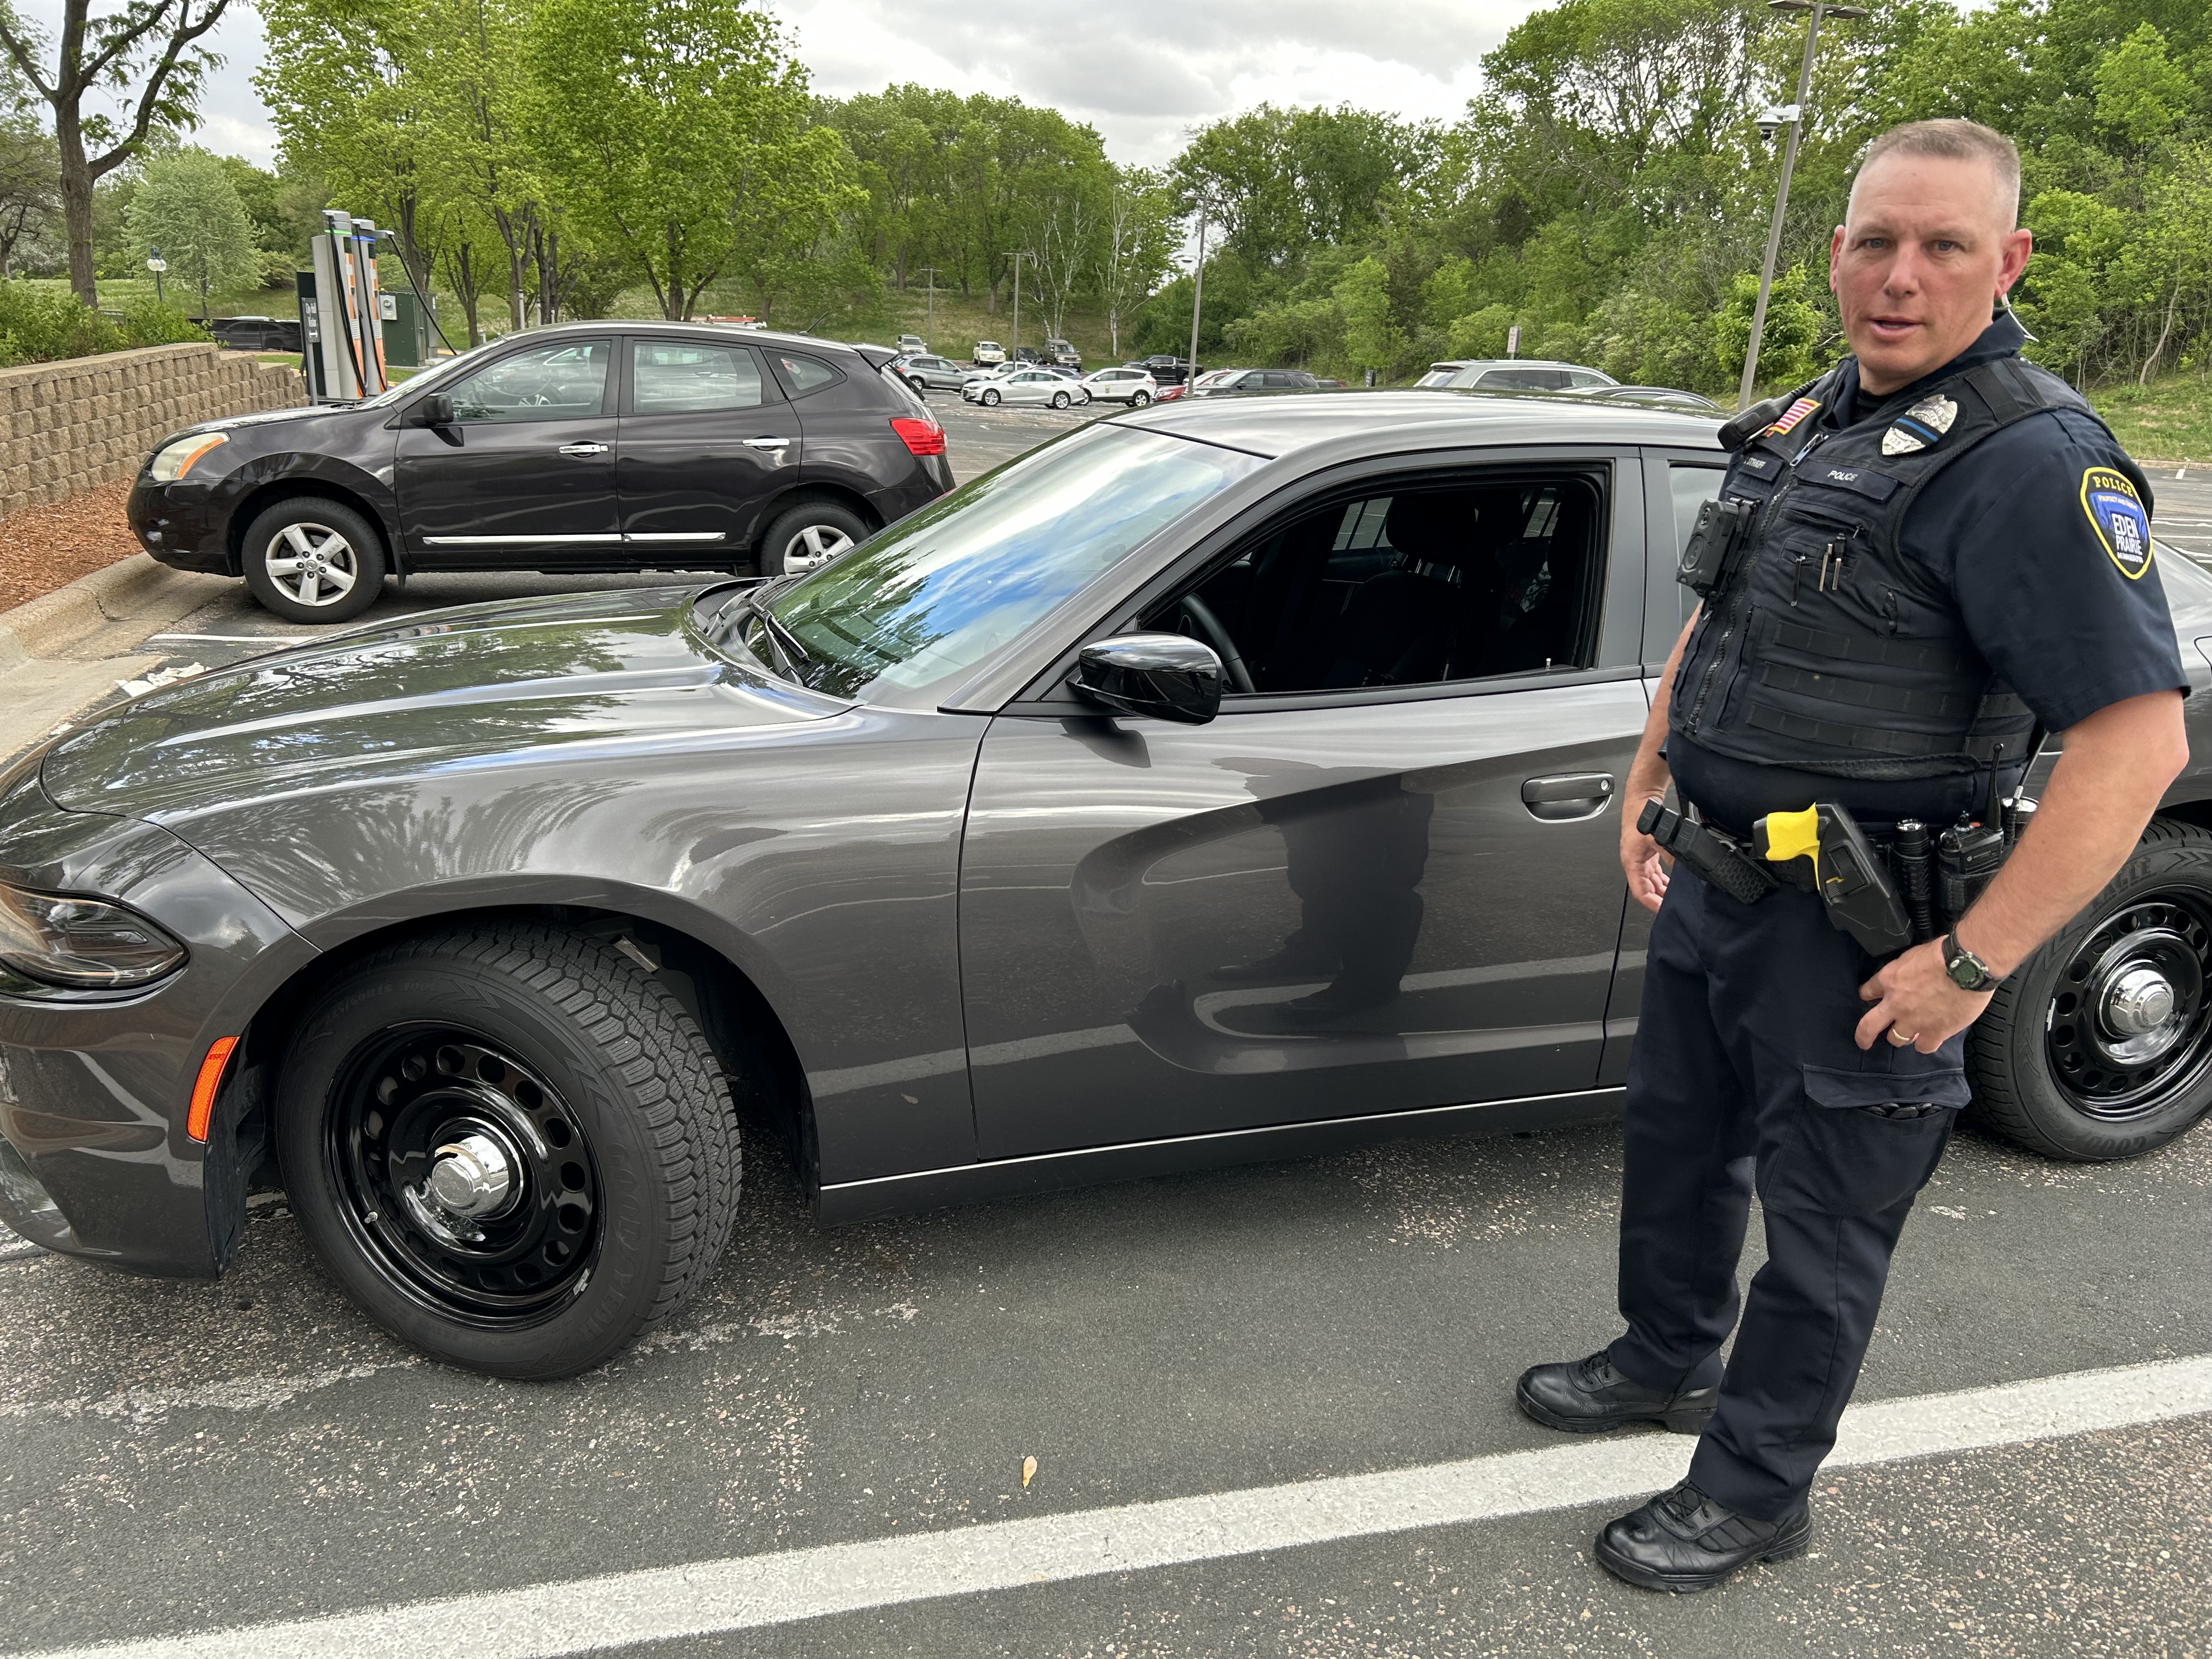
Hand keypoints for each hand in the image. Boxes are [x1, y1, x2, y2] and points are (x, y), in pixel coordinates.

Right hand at [1622, 805, 1670, 914]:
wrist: (1643, 797)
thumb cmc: (1640, 814)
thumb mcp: (1659, 838)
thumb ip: (1673, 855)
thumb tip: (1688, 869)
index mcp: (1631, 862)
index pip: (1640, 892)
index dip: (1652, 904)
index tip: (1663, 910)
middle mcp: (1634, 861)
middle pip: (1646, 888)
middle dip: (1658, 898)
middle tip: (1672, 906)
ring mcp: (1642, 857)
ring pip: (1651, 880)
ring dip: (1662, 889)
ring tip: (1674, 897)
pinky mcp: (1649, 851)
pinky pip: (1655, 871)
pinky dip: (1664, 878)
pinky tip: (1674, 881)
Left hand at [1856, 939, 1992, 1052]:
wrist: (1967, 966)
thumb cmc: (1943, 953)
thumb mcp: (1913, 954)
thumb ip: (1904, 969)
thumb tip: (1907, 973)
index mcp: (1889, 980)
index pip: (1868, 991)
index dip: (1867, 995)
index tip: (1869, 998)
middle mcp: (1896, 1004)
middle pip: (1868, 1026)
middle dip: (1864, 1036)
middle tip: (1864, 1041)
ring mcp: (1914, 1021)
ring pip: (1896, 1039)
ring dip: (1901, 1036)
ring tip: (1909, 1034)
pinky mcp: (1935, 1031)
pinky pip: (1924, 1047)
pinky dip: (1925, 1044)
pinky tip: (1928, 1040)